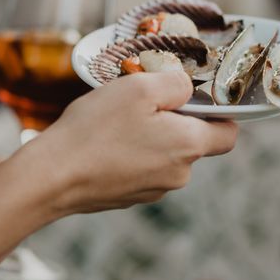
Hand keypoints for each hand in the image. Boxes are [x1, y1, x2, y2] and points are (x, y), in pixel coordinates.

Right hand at [24, 71, 237, 215]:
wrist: (51, 178)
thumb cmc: (96, 130)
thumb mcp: (140, 88)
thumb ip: (176, 83)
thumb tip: (188, 88)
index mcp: (189, 146)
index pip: (228, 135)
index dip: (220, 114)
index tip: (196, 99)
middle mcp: (179, 174)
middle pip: (193, 142)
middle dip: (175, 121)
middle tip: (142, 103)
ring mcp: (155, 190)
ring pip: (166, 155)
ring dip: (151, 137)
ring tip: (118, 124)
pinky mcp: (132, 197)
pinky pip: (143, 169)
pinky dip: (133, 154)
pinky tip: (106, 144)